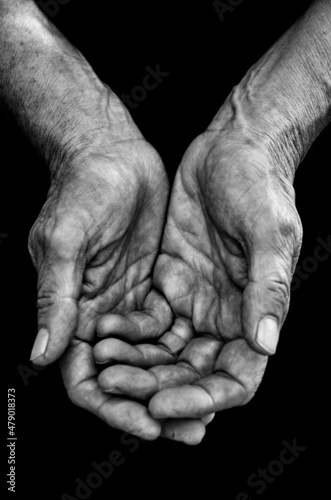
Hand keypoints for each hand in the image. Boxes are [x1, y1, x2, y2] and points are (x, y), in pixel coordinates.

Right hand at [28, 92, 213, 441]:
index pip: (87, 377)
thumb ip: (54, 299)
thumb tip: (39, 355)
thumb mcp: (65, 242)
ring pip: (151, 358)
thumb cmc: (81, 190)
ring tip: (211, 406)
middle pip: (126, 377)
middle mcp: (99, 314)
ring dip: (176, 383)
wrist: (112, 155)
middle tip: (194, 428)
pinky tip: (213, 362)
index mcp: (72, 311)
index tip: (150, 425)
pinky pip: (169, 329)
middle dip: (155, 405)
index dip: (114, 407)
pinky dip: (185, 349)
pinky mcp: (152, 286)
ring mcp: (128, 303)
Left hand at [94, 107, 301, 424]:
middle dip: (155, 387)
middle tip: (115, 386)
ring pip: (163, 352)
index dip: (201, 400)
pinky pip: (145, 319)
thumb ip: (268, 288)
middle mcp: (224, 315)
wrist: (231, 147)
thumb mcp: (269, 230)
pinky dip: (126, 331)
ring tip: (102, 365)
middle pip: (190, 373)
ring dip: (135, 364)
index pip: (234, 379)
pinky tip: (103, 331)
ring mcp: (194, 299)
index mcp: (255, 312)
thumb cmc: (260, 184)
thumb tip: (265, 344)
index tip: (163, 406)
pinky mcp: (169, 280)